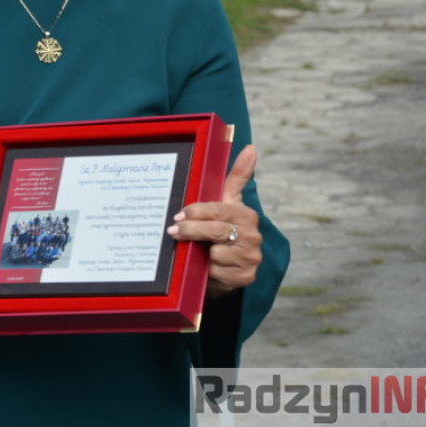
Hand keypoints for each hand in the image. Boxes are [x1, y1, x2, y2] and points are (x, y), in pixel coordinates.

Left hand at [166, 145, 262, 298]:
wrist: (229, 265)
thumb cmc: (224, 227)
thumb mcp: (228, 202)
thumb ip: (238, 176)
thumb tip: (252, 148)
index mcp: (247, 215)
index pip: (218, 210)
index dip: (196, 213)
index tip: (179, 216)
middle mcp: (253, 237)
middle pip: (215, 231)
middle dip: (191, 231)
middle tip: (172, 231)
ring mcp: (250, 259)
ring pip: (215, 254)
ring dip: (199, 252)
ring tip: (195, 250)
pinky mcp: (244, 278)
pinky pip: (217, 272)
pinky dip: (207, 270)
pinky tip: (205, 266)